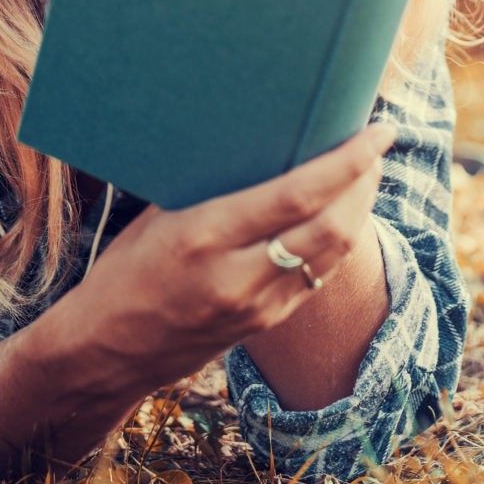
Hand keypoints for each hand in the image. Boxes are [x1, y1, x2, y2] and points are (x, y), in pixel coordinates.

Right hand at [68, 122, 397, 390]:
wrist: (108, 351)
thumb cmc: (124, 270)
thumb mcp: (158, 217)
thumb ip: (210, 185)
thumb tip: (258, 137)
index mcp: (204, 236)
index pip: (297, 194)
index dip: (346, 161)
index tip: (376, 131)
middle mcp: (238, 275)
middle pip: (332, 226)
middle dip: (365, 181)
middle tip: (375, 147)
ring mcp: (257, 307)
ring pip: (334, 255)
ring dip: (359, 211)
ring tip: (365, 175)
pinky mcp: (264, 324)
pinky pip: (317, 278)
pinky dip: (337, 242)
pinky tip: (340, 217)